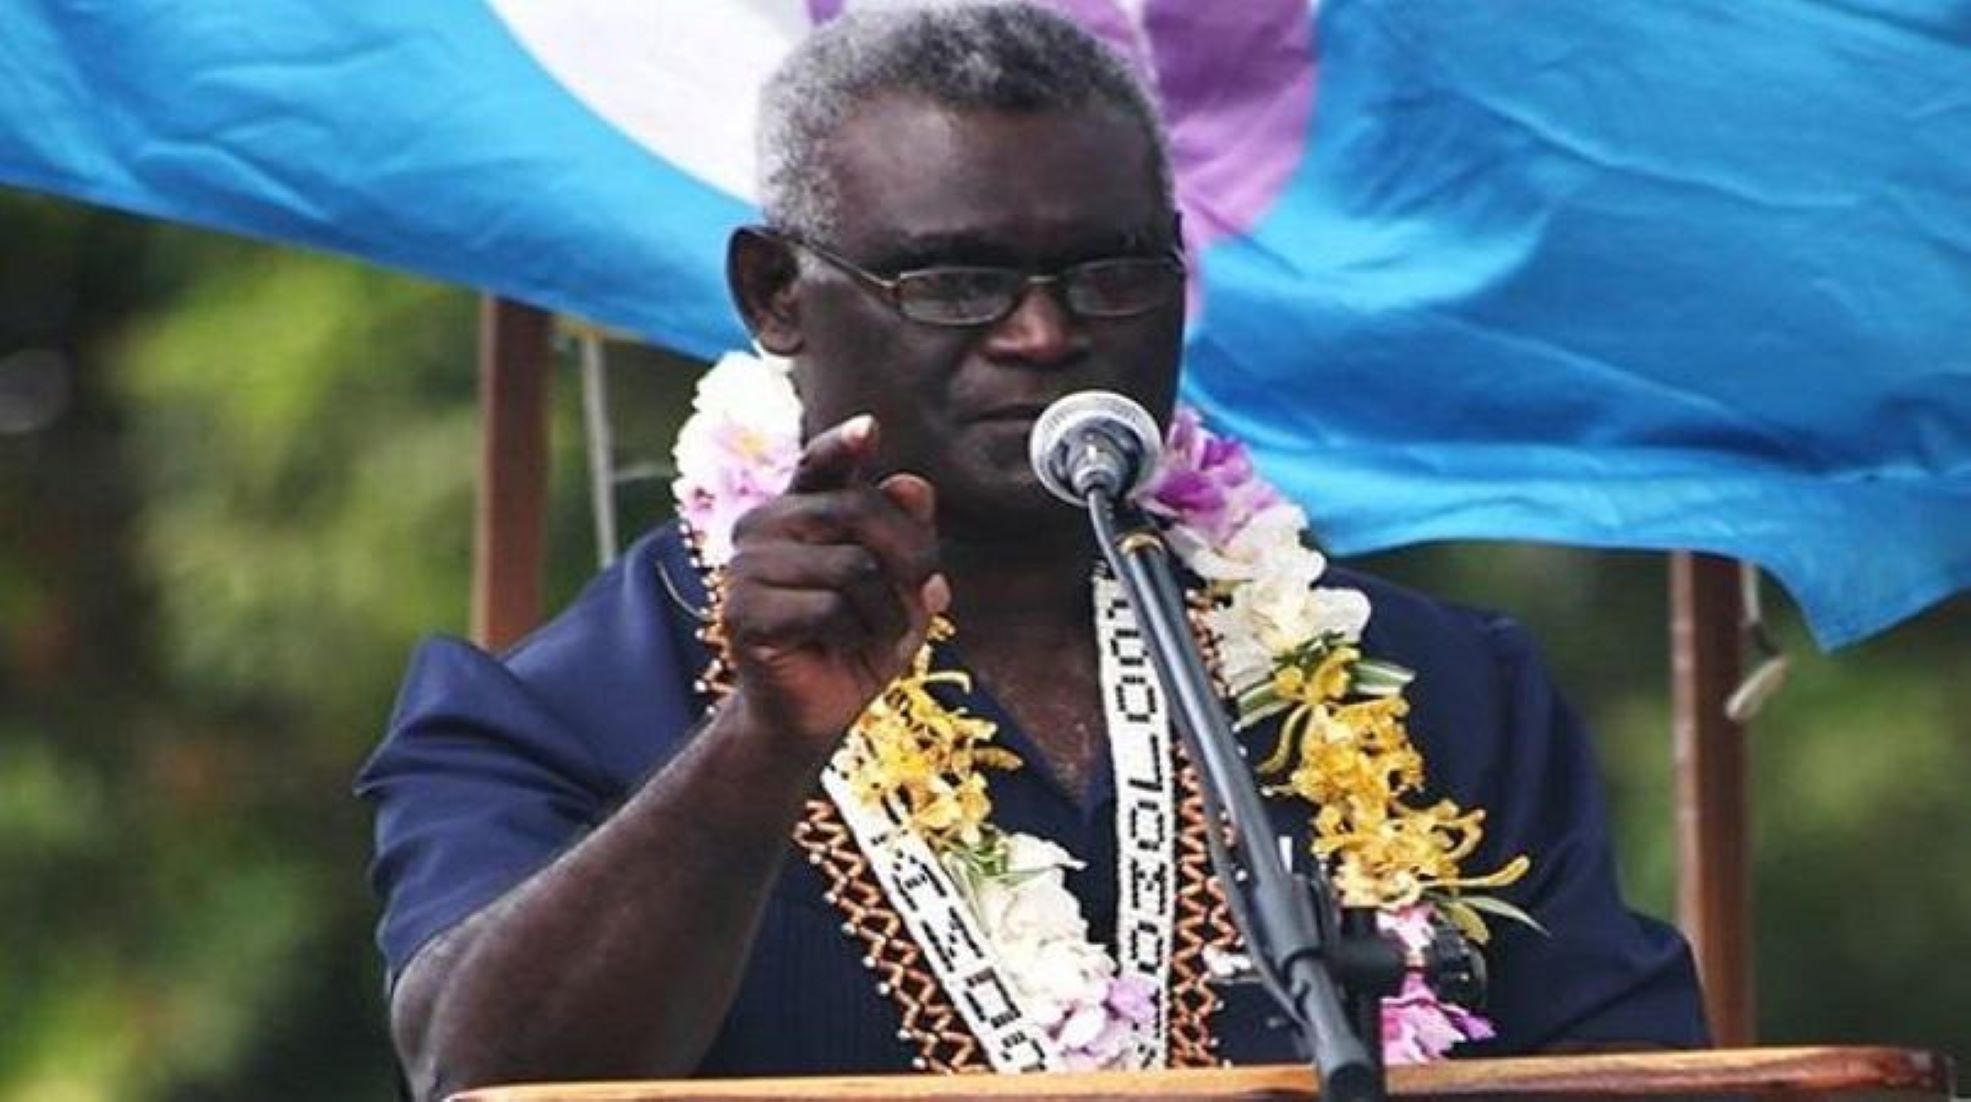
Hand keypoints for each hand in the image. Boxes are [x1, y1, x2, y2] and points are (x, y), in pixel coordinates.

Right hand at [718, 414, 947, 751]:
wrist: (812, 716)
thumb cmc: (856, 644)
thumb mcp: (900, 588)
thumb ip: (909, 536)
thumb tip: (911, 485)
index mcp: (800, 510)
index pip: (820, 464)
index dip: (843, 445)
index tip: (870, 430)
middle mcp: (765, 525)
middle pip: (857, 510)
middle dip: (911, 556)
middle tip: (927, 596)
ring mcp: (746, 565)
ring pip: (852, 566)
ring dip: (886, 610)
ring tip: (874, 633)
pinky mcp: (742, 610)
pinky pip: (829, 608)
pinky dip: (857, 635)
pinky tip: (840, 649)